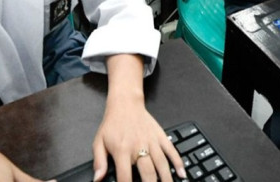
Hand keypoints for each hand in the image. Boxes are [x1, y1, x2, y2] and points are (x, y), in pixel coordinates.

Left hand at [91, 54, 184, 181]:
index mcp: (122, 151)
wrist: (125, 104)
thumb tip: (97, 179)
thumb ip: (99, 162)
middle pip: (148, 173)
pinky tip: (182, 174)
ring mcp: (152, 142)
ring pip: (162, 164)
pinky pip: (171, 150)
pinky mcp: (161, 136)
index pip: (125, 177)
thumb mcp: (99, 142)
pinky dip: (178, 162)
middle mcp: (138, 147)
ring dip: (166, 178)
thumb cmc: (112, 125)